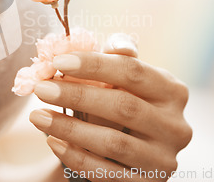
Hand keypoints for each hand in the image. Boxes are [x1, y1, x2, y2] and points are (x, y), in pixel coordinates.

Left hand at [29, 35, 191, 181]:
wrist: (131, 152)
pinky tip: (52, 141)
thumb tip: (98, 43)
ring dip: (69, 127)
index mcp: (172, 91)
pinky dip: (75, 156)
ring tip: (37, 116)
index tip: (57, 61)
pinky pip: (105, 172)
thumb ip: (114, 58)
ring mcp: (163, 158)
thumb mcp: (125, 80)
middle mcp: (175, 125)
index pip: (133, 71)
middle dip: (76, 96)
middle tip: (41, 88)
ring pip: (113, 142)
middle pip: (123, 106)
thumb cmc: (123, 103)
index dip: (94, 65)